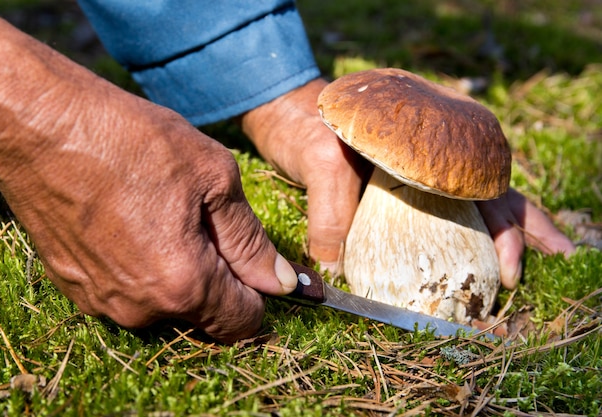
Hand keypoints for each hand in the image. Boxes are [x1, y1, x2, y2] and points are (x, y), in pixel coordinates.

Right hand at [0, 12, 296, 342]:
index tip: (257, 266)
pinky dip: (143, 268)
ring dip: (179, 272)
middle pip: (205, 314)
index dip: (259, 295)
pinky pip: (129, 292)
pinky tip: (132, 223)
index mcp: (183, 285)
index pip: (243, 322)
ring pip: (166, 303)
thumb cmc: (132, 142)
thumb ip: (250, 241)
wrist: (42, 127)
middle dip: (219, 279)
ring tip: (163, 216)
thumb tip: (280, 283)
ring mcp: (103, 303)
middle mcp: (141, 309)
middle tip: (205, 223)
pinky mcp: (76, 289)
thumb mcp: (213, 178)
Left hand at [241, 78, 575, 285]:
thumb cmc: (308, 128)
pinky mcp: (398, 191)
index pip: (484, 182)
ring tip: (518, 269)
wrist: (286, 115)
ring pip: (471, 205)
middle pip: (491, 192)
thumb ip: (333, 213)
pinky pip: (434, 217)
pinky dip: (455, 238)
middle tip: (549, 261)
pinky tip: (467, 258)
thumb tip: (340, 275)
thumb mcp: (320, 161)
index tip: (508, 262)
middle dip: (521, 229)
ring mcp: (419, 173)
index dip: (505, 223)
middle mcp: (434, 156)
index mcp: (432, 140)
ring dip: (498, 235)